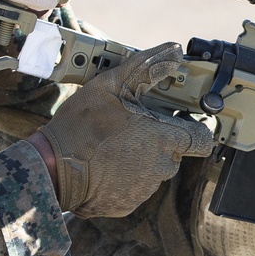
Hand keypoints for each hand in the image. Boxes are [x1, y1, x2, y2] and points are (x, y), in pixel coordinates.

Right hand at [35, 42, 214, 217]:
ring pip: (154, 171)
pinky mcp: (127, 204)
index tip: (180, 123)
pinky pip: (134, 188)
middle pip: (175, 153)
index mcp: (165, 138)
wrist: (52, 168)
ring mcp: (145, 189)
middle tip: (132, 129)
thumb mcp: (111, 84)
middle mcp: (161, 167)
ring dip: (141, 159)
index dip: (194, 129)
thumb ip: (147, 67)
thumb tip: (173, 51)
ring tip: (114, 145)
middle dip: (159, 141)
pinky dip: (124, 177)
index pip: (202, 139)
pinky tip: (105, 164)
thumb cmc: (82, 125)